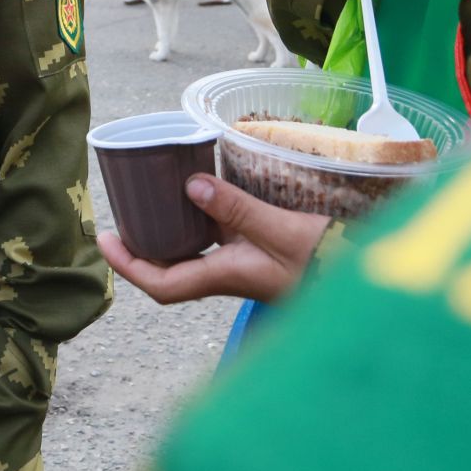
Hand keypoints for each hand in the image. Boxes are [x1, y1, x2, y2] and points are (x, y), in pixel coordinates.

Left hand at [97, 174, 330, 304]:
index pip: (162, 284)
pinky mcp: (261, 251)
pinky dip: (204, 216)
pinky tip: (205, 191)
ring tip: (152, 195)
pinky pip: (220, 236)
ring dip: (171, 227)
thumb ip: (236, 209)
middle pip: (171, 266)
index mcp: (225, 278)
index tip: (104, 241)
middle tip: (122, 211)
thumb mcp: (280, 230)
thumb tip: (189, 186)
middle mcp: (228, 275)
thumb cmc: (324, 261)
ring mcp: (244, 264)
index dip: (128, 266)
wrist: (365, 276)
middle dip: (142, 244)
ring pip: (195, 248)